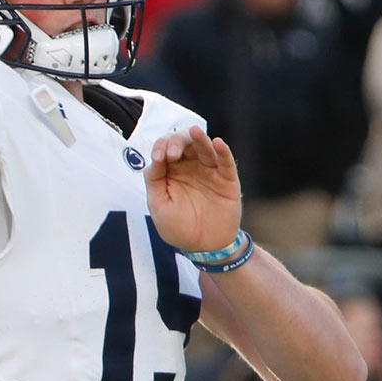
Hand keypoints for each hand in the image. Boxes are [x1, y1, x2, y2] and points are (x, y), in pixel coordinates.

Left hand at [145, 126, 241, 252]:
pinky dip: (223, 151)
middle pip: (184, 142)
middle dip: (176, 142)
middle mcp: (189, 167)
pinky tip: (217, 142)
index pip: (165, 148)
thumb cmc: (178, 226)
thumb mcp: (158, 205)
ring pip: (204, 148)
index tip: (158, 158)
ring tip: (194, 132)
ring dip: (198, 138)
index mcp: (170, 170)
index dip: (160, 147)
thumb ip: (154, 180)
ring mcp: (209, 172)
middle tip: (171, 155)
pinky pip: (226, 162)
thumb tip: (154, 158)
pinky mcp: (227, 181)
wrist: (203, 248)